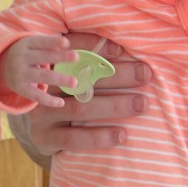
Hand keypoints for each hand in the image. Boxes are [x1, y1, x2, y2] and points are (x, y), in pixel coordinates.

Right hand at [0, 35, 78, 107]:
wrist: (1, 67)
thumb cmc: (26, 53)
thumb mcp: (32, 45)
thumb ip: (48, 45)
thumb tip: (67, 47)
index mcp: (25, 45)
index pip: (40, 42)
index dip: (53, 42)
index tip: (67, 43)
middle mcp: (21, 58)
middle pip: (43, 58)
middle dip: (60, 57)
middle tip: (76, 57)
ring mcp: (20, 74)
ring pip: (42, 77)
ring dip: (59, 79)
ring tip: (75, 82)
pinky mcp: (21, 89)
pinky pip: (36, 95)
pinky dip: (49, 100)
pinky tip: (61, 103)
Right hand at [19, 33, 150, 153]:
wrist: (42, 135)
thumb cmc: (70, 99)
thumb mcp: (78, 79)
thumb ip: (94, 66)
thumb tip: (126, 53)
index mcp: (54, 67)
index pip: (72, 52)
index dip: (94, 48)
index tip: (120, 49)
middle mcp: (47, 88)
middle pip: (81, 78)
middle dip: (117, 75)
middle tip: (145, 73)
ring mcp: (43, 113)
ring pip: (80, 108)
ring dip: (114, 106)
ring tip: (141, 104)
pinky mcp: (46, 138)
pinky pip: (73, 138)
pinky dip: (99, 137)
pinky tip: (121, 135)